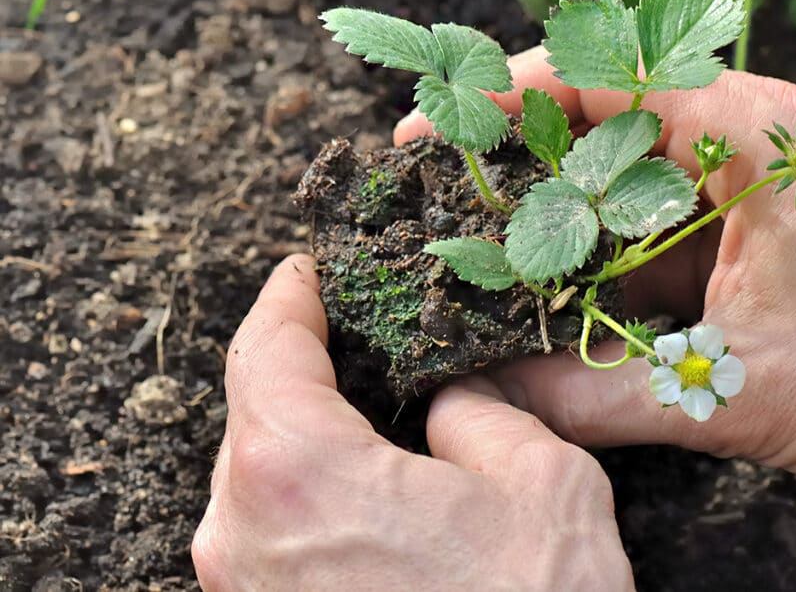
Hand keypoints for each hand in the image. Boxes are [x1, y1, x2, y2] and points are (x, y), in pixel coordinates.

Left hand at [192, 255, 632, 590]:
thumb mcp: (538, 480)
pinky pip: (271, 533)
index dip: (289, 297)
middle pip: (255, 412)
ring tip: (371, 412)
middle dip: (304, 366)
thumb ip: (480, 412)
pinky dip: (308, 494)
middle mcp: (245, 535)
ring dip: (307, 434)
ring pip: (258, 477)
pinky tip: (368, 491)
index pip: (265, 349)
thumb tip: (447, 399)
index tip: (308, 273)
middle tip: (360, 336)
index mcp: (300, 474)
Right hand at [395, 47, 795, 499]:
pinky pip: (684, 215)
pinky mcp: (780, 218)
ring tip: (513, 261)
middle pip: (617, 118)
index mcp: (755, 134)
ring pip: (648, 173)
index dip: (507, 98)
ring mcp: (775, 173)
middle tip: (461, 205)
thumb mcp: (737, 389)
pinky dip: (629, 251)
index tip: (437, 128)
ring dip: (582, 217)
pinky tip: (589, 296)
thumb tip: (498, 391)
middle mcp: (765, 132)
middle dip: (533, 162)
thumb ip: (600, 392)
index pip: (605, 77)